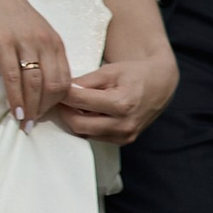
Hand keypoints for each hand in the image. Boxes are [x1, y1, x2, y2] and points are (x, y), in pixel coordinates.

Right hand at [0, 0, 72, 126]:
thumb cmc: (12, 13)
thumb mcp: (37, 32)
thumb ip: (45, 55)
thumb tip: (48, 85)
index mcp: (56, 42)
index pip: (66, 80)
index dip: (59, 102)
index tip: (48, 114)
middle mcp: (45, 43)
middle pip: (54, 86)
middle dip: (46, 109)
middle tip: (34, 122)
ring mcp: (25, 43)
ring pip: (35, 85)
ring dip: (31, 109)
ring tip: (24, 123)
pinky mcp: (3, 44)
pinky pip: (12, 77)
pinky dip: (15, 98)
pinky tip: (14, 111)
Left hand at [56, 47, 178, 148]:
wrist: (160, 85)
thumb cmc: (135, 74)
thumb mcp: (110, 71)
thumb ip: (85, 82)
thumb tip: (62, 89)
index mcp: (122, 103)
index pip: (81, 102)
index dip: (63, 94)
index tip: (53, 87)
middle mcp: (124, 124)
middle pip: (78, 124)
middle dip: (64, 111)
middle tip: (56, 98)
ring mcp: (125, 136)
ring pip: (85, 133)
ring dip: (74, 119)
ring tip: (70, 104)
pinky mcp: (124, 141)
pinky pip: (95, 137)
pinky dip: (86, 125)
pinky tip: (84, 112)